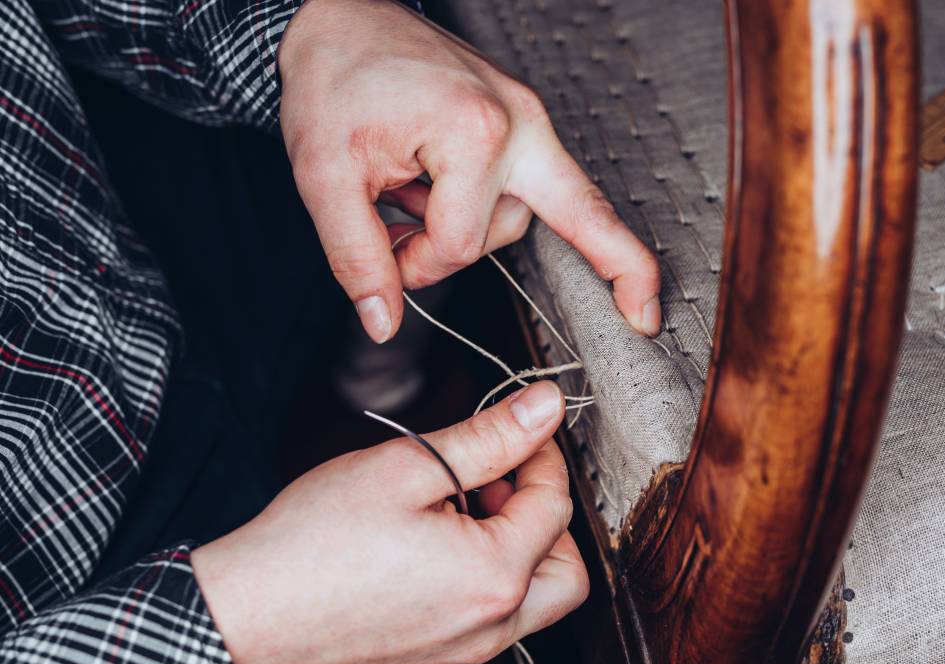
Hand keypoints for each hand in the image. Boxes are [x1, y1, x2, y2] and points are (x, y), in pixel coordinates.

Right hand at [192, 382, 587, 663]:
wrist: (243, 618)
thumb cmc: (313, 544)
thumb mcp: (408, 468)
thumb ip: (489, 438)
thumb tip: (544, 407)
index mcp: (494, 578)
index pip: (555, 506)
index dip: (542, 455)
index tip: (517, 430)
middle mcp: (490, 628)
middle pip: (566, 570)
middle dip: (547, 516)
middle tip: (501, 480)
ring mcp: (463, 655)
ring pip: (532, 602)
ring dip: (518, 550)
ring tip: (459, 511)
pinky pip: (487, 621)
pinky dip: (482, 580)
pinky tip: (431, 547)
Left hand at [278, 0, 660, 342]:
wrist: (338, 18)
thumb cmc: (334, 83)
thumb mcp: (325, 177)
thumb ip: (357, 259)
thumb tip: (383, 324)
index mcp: (476, 133)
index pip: (462, 245)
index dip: (416, 265)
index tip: (384, 252)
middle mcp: (522, 122)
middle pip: (552, 223)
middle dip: (535, 257)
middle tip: (592, 297)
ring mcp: (530, 116)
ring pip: (526, 213)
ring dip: (470, 225)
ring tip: (412, 195)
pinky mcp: (523, 117)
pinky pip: (530, 183)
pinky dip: (488, 204)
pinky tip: (441, 193)